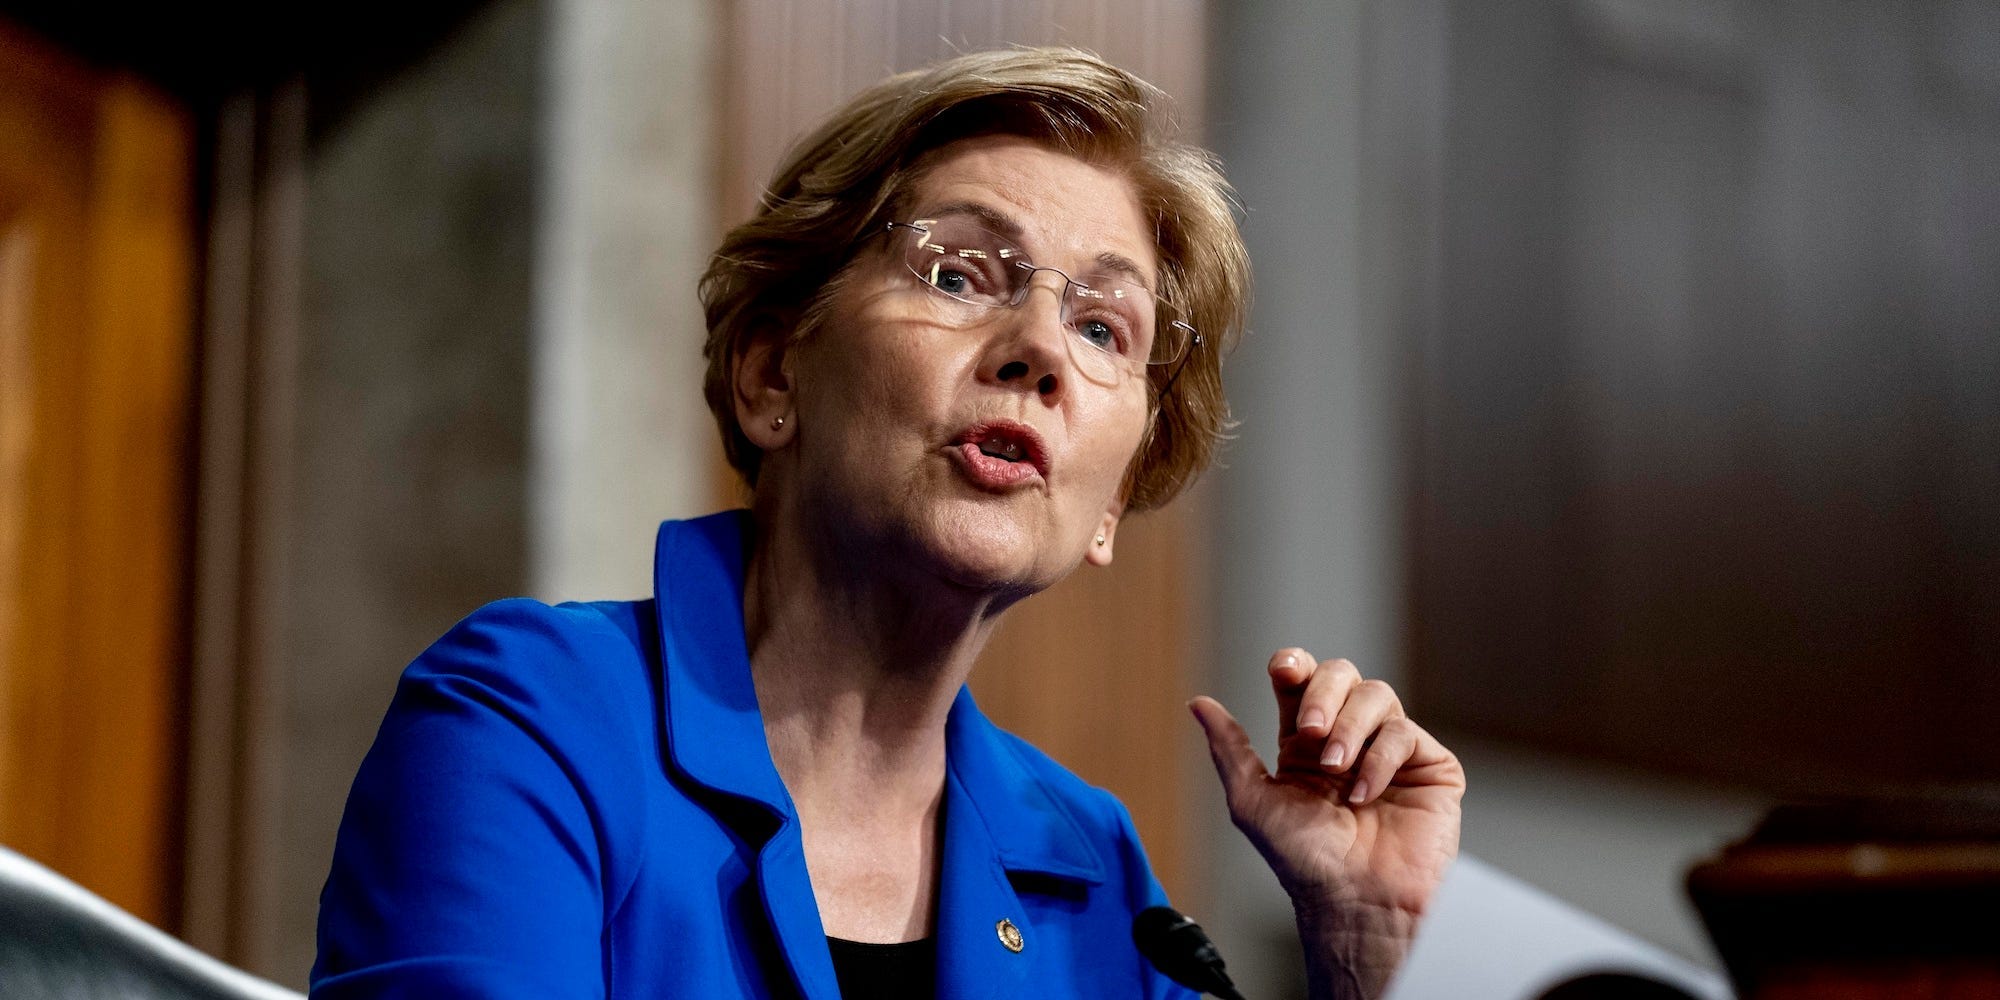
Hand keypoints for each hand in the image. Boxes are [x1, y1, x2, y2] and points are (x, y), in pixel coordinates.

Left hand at [1190, 649, 1463, 997]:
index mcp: (1306, 741)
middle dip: (1321, 693)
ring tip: (1334, 768)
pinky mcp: (1428, 766)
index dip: (1294, 665)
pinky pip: (1404, 734)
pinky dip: (1379, 759)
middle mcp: (1349, 737)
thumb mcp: (1251, 800)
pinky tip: (1363, 793)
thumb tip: (1198, 703)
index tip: (1282, 672)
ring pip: (1376, 694)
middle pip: (1342, 674)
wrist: (1354, 900)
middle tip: (1308, 729)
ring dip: (1348, 727)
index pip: (1303, 680)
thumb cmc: (1303, 861)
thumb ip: (1229, 748)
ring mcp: (1391, 749)